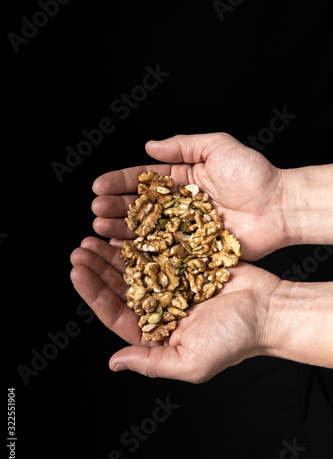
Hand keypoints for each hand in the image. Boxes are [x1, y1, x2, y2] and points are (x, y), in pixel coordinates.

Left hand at [70, 237, 281, 382]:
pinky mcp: (186, 264)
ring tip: (94, 235)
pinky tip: (125, 230)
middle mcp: (160, 308)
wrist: (269, 310)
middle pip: (120, 287)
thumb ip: (151, 363)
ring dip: (113, 252)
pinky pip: (158, 250)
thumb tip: (114, 363)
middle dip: (98, 268)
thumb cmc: (235, 340)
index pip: (116, 313)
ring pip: (134, 267)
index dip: (93, 293)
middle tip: (80, 248)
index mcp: (156, 333)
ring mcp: (172, 284)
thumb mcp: (191, 362)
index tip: (77, 272)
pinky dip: (141, 241)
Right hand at [91, 133, 289, 260]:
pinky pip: (162, 249)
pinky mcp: (192, 248)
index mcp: (182, 179)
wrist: (279, 206)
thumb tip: (148, 147)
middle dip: (115, 206)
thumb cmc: (252, 174)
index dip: (120, 182)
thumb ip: (183, 146)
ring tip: (101, 227)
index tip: (98, 185)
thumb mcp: (218, 147)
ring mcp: (184, 228)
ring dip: (122, 228)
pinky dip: (141, 250)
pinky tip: (122, 249)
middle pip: (140, 205)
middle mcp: (179, 204)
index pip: (144, 180)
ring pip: (146, 228)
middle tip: (96, 209)